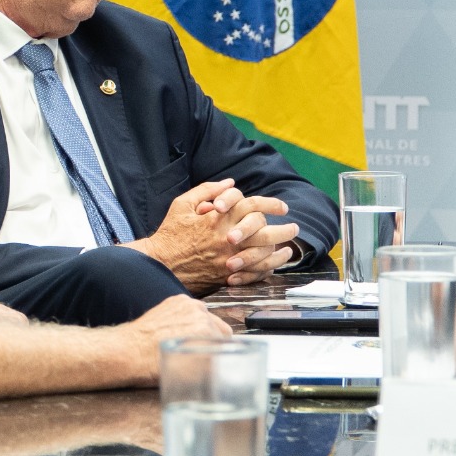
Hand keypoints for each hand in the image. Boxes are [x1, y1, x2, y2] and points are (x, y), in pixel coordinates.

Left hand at [117, 294, 230, 384]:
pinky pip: (192, 310)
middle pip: (219, 327)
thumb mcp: (193, 374)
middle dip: (212, 339)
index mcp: (206, 329)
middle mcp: (198, 312)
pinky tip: (177, 331)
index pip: (228, 341)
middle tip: (198, 352)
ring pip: (206, 318)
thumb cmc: (156, 365)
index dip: (220, 352)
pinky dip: (188, 319)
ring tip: (185, 341)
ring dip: (200, 328)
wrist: (128, 352)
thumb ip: (214, 366)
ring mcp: (186, 303)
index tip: (213, 358)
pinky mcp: (175, 300)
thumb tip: (224, 365)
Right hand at [125, 179, 299, 292]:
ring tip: (290, 244)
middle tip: (294, 227)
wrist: (161, 263)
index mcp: (218, 218)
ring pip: (265, 251)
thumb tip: (230, 182)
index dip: (271, 204)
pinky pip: (257, 270)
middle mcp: (227, 236)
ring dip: (281, 247)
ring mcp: (229, 257)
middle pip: (265, 230)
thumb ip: (207, 190)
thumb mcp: (182, 204)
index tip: (282, 207)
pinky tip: (276, 261)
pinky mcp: (228, 273)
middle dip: (284, 228)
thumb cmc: (170, 233)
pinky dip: (271, 265)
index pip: (253, 205)